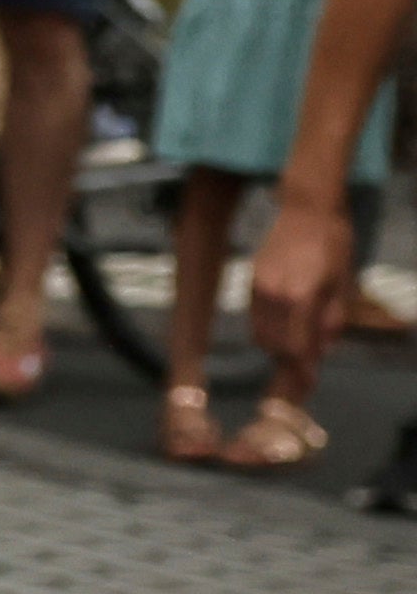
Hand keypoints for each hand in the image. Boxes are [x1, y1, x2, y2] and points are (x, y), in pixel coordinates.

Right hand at [262, 180, 371, 356]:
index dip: (302, 369)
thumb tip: (321, 349)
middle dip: (288, 360)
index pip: (297, 346)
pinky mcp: (250, 282)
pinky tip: (283, 325)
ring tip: (294, 347)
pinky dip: (268, 328)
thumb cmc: (334, 244)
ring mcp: (258, 289)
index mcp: (300, 298)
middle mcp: (273, 297)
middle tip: (302, 369)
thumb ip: (332, 319)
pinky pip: (255, 317)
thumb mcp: (343, 283)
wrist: (305, 210)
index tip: (308, 383)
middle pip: (274, 344)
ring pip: (260, 333)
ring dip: (276, 345)